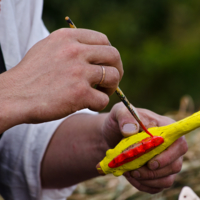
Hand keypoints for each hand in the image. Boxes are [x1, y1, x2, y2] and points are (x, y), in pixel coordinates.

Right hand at [0, 28, 122, 129]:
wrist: (14, 96)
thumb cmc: (31, 75)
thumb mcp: (48, 49)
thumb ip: (70, 47)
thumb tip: (93, 53)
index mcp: (67, 38)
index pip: (103, 40)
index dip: (109, 55)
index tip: (106, 65)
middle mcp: (75, 51)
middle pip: (113, 56)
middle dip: (117, 70)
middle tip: (109, 82)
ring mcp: (78, 72)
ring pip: (113, 77)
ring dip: (111, 88)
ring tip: (100, 94)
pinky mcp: (79, 93)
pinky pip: (103, 99)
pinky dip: (99, 104)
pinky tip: (88, 105)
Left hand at [101, 102, 187, 192]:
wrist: (111, 135)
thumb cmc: (119, 121)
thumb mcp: (119, 113)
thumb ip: (125, 117)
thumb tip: (130, 130)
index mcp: (164, 128)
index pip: (178, 143)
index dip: (168, 156)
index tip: (150, 163)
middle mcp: (168, 145)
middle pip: (175, 165)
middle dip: (154, 172)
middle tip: (134, 171)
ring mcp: (163, 160)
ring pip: (167, 178)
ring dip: (148, 179)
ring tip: (130, 173)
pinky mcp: (155, 172)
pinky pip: (156, 186)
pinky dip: (144, 185)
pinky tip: (131, 177)